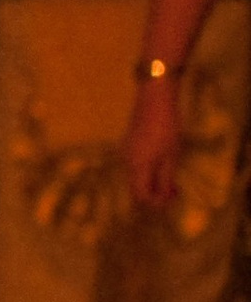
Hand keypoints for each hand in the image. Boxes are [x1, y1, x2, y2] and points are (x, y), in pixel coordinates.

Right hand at [126, 73, 182, 215]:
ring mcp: (126, 152)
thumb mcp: (171, 157)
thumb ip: (166, 180)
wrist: (154, 99)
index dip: (157, 203)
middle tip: (175, 191)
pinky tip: (162, 164)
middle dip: (155, 194)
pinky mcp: (129, 143)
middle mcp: (127, 162)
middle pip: (137, 188)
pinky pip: (136, 166)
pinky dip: (148, 171)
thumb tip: (164, 197)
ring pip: (136, 177)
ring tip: (171, 178)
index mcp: (138, 167)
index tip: (173, 198)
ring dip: (152, 182)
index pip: (142, 196)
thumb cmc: (166, 128)